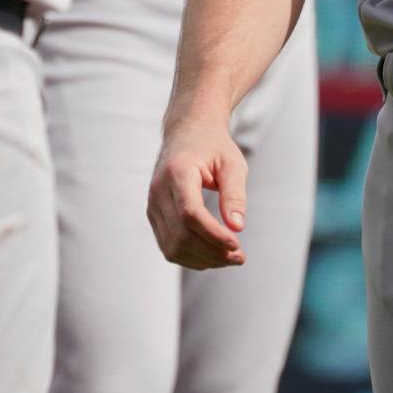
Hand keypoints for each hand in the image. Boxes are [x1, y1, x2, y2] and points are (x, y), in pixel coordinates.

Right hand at [147, 113, 247, 269]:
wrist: (186, 132)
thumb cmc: (213, 146)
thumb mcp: (232, 163)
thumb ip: (234, 194)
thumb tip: (237, 228)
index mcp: (177, 172)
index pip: (189, 213)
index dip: (212, 234)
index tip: (236, 245)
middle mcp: (158, 190)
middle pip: (180, 235)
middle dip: (211, 252)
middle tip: (240, 257)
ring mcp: (152, 205)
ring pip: (172, 247)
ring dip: (202, 259)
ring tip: (230, 258)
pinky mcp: (153, 215)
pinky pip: (168, 246)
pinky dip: (191, 257)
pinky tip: (214, 255)